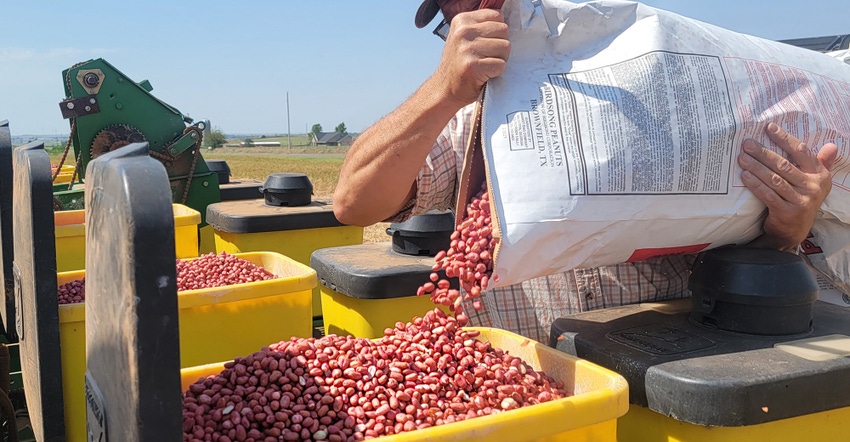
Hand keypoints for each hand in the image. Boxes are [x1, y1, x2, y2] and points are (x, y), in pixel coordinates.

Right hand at [431, 9, 509, 106]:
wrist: (445, 89)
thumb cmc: (459, 63)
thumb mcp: (464, 37)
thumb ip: (482, 26)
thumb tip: (507, 21)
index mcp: (462, 20)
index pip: (498, 15)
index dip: (497, 32)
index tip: (486, 43)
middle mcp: (463, 32)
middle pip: (504, 31)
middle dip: (500, 46)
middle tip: (485, 57)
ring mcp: (467, 49)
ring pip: (505, 47)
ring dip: (499, 59)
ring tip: (484, 65)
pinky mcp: (473, 66)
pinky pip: (501, 64)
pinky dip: (496, 72)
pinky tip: (483, 74)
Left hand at [738, 122, 837, 250]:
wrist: (794, 231)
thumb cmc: (800, 200)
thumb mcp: (814, 182)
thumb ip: (820, 163)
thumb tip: (832, 145)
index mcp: (820, 175)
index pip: (801, 151)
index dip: (785, 139)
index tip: (769, 128)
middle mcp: (813, 187)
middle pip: (784, 165)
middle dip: (763, 153)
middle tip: (747, 143)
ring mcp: (801, 201)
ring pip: (774, 179)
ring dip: (756, 167)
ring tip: (742, 158)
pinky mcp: (788, 212)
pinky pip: (768, 195)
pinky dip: (755, 184)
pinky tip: (744, 176)